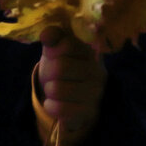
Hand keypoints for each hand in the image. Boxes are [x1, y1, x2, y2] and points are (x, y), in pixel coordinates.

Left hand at [37, 27, 106, 145]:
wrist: (71, 99)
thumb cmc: (63, 68)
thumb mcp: (56, 50)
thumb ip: (53, 38)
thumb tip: (47, 34)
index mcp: (92, 50)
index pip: (67, 44)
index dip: (53, 50)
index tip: (54, 54)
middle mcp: (99, 70)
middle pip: (60, 67)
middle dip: (49, 73)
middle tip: (55, 76)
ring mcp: (96, 92)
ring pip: (57, 89)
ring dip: (49, 90)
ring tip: (57, 89)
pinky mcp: (89, 111)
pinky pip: (59, 108)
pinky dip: (50, 106)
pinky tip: (56, 103)